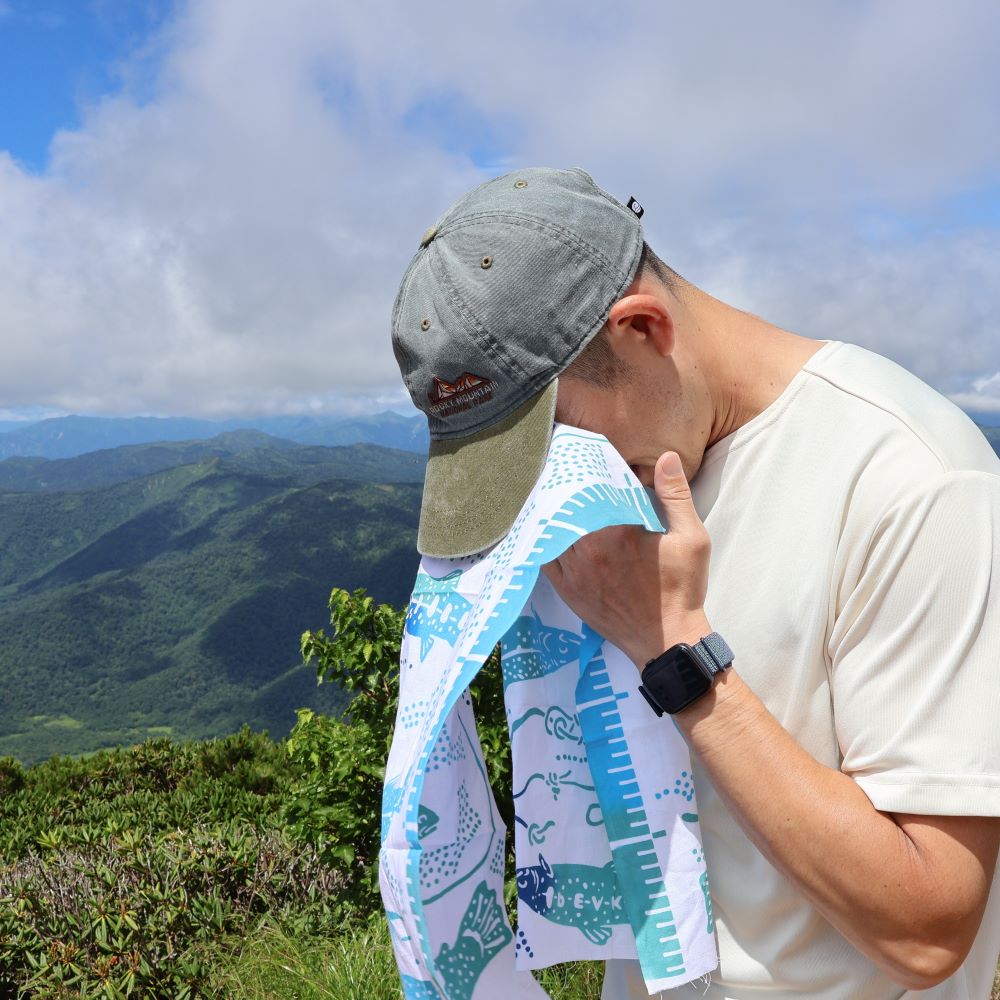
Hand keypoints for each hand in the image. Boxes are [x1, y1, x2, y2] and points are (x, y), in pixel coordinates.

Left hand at [542, 451, 711, 667]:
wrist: (668, 641)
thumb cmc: (683, 589)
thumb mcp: (691, 538)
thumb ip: (675, 495)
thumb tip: (666, 457)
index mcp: (616, 531)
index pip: (590, 489)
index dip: (584, 471)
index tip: (581, 456)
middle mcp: (587, 549)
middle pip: (566, 507)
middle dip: (565, 489)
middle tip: (562, 469)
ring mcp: (573, 572)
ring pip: (552, 530)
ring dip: (552, 512)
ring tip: (552, 493)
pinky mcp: (567, 590)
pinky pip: (544, 557)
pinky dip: (544, 540)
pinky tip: (546, 528)